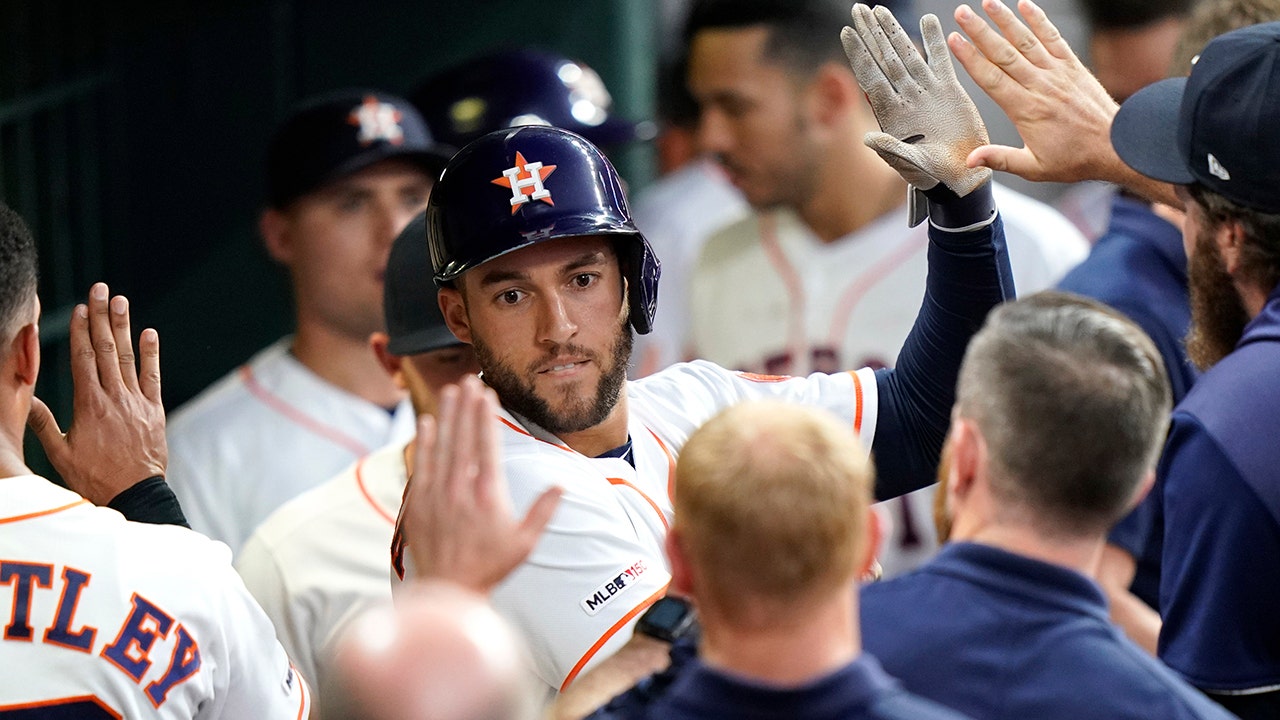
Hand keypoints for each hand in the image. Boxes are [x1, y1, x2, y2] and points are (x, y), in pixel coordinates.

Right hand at [27, 282, 165, 504]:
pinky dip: (151, 354)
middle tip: (100, 290)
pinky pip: (153, 376)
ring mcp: (136, 402)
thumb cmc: (93, 477)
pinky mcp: (154, 410)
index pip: (83, 360)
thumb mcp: (60, 454)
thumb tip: (25, 398)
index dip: (82, 331)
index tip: (80, 309)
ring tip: (120, 301)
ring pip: (128, 357)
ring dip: (124, 327)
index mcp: (89, 406)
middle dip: (101, 318)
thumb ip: (43, 424)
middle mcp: (114, 398)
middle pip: (105, 350)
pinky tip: (149, 333)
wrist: (134, 493)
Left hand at [391, 375, 561, 595]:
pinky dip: (423, 442)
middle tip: (469, 380)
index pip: (487, 446)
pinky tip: (426, 422)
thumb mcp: (525, 543)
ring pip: (441, 446)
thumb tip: (561, 486)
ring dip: (446, 416)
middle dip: (466, 406)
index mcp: (488, 496)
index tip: (487, 395)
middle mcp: (460, 490)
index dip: (486, 417)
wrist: (448, 590)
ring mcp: (436, 495)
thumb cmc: (490, 568)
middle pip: (463, 438)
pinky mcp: (417, 503)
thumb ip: (543, 512)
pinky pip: (421, 464)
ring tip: (450, 391)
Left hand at [842, 4, 991, 196]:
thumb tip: (867, 139)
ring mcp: (926, 91)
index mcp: (891, 112)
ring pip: (907, 54)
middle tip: (858, 9)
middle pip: (884, 58)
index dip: (859, 53)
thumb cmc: (931, 173)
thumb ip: (890, 150)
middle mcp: (905, 96)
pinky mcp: (949, 89)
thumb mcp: (909, 163)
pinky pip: (939, 60)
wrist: (960, 174)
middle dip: (870, 33)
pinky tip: (928, 20)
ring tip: (880, 10)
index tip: (847, 31)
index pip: (870, 76)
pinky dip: (934, 40)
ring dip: (893, 31)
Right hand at [947, 0, 1120, 183]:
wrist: (1116, 146)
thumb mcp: (1034, 168)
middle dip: (980, 31)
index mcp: (1026, 109)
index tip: (954, 41)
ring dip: (1006, 20)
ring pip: (1026, 41)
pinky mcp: (1072, 66)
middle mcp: (1040, 86)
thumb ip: (1000, 159)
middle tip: (962, 14)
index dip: (970, 57)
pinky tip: (1026, 6)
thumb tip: (970, 160)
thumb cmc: (1075, 159)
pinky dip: (1039, 20)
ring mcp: (1057, 73)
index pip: (991, 78)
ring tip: (988, 3)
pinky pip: (1053, 38)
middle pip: (1004, 53)